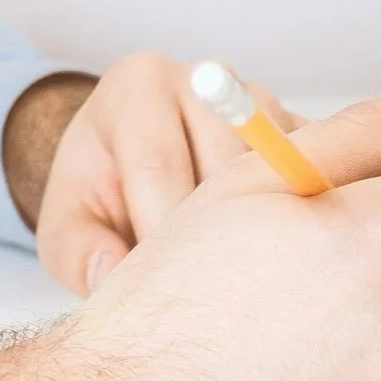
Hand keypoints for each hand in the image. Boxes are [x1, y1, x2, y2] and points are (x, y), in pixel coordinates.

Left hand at [3, 54, 299, 296]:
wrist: (128, 168)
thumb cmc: (97, 200)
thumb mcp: (64, 230)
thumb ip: (80, 253)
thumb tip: (112, 277)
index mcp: (137, 88)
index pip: (160, 167)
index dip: (162, 240)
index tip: (163, 295)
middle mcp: (204, 79)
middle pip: (227, 170)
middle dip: (216, 242)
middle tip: (206, 301)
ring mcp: (260, 101)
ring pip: (279, 177)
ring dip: (264, 237)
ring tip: (241, 287)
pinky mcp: (300, 129)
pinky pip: (316, 180)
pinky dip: (299, 225)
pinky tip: (274, 265)